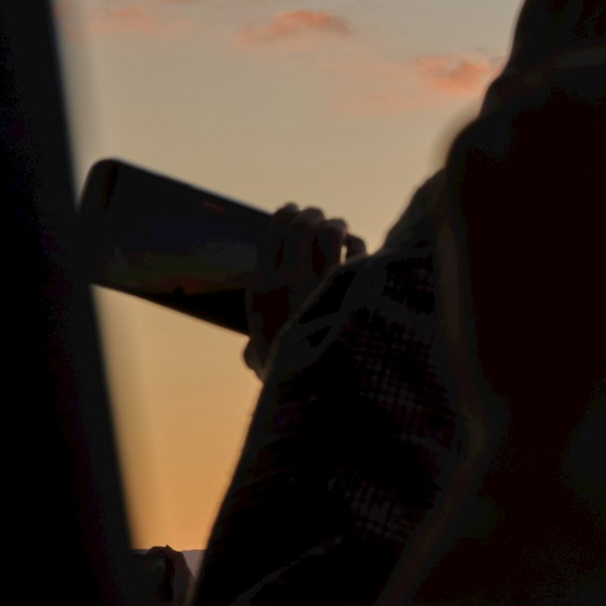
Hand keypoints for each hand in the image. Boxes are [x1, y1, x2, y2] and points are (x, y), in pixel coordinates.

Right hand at [241, 203, 362, 376]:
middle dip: (311, 216)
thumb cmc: (291, 380)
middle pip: (300, 226)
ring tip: (339, 228)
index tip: (291, 210)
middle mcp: (287, 280)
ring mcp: (321, 282)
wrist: (324, 394)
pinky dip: (357, 244)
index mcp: (260, 289)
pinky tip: (356, 247)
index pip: (270, 233)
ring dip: (335, 225)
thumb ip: (254, 351)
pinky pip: (356, 251)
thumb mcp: (261, 364)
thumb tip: (249, 354)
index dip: (283, 215)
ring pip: (329, 232)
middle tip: (319, 217)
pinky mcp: (354, 288)